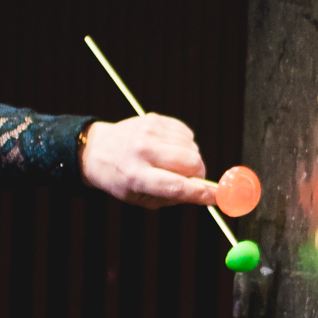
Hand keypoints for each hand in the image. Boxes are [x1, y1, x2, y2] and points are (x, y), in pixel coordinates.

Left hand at [79, 114, 213, 207]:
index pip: (177, 186)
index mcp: (137, 177)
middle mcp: (143, 152)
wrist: (98, 149)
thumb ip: (173, 197)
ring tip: (170, 162)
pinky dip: (184, 144)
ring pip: (192, 148)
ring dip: (190, 159)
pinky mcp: (155, 119)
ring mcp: (149, 132)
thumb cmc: (122, 179)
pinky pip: (187, 134)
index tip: (219, 197)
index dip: (202, 193)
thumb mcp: (141, 198)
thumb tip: (207, 193)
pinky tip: (168, 148)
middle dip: (198, 174)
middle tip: (190, 179)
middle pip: (191, 163)